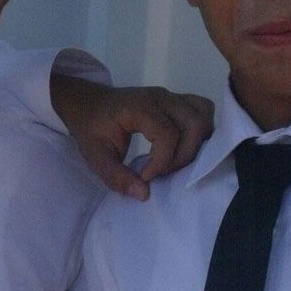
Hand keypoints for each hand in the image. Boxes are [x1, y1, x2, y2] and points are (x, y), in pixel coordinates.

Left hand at [51, 74, 213, 200]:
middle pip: (194, 125)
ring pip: (203, 115)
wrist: (87, 103)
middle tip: (163, 170)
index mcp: (138, 107)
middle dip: (184, 155)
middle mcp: (160, 97)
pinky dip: (199, 130)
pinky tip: (183, 146)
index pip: (167, 134)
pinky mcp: (176, 100)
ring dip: (196, 143)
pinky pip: (201, 110)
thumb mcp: (95, 156)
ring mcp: (170, 96)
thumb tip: (144, 194)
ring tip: (174, 160)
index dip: (162, 161)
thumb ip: (116, 176)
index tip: (145, 176)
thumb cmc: (91, 128)